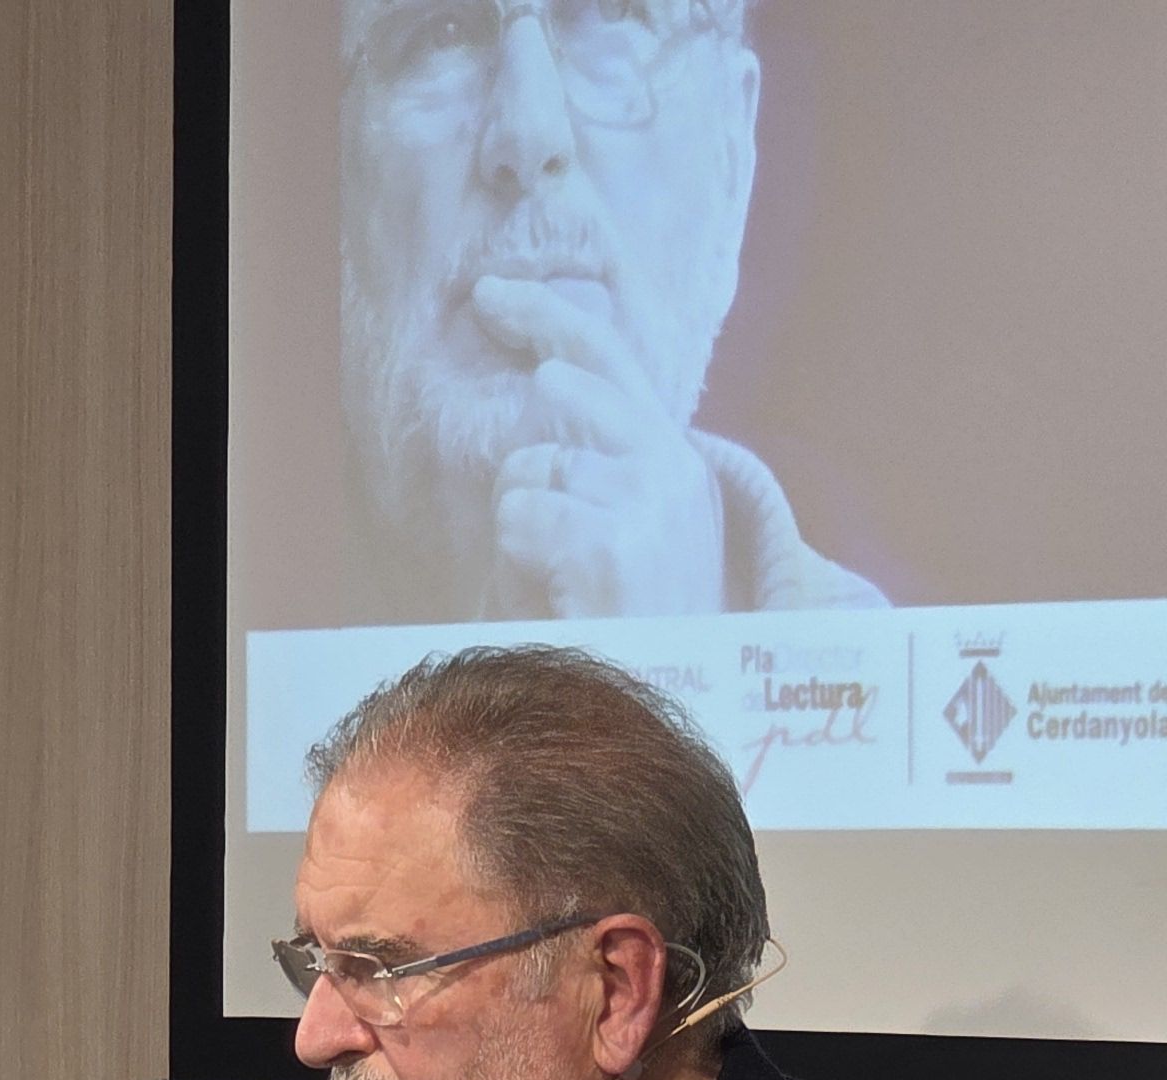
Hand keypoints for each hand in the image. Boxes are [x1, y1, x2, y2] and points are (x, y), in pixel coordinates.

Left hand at [472, 275, 728, 615]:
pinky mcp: (617, 542)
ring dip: (522, 518)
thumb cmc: (635, 629)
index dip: (550, 318)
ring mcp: (649, 502)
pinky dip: (521, 553)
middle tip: (489, 312)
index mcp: (677, 466)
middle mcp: (672, 470)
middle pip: (578, 377)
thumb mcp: (630, 535)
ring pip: (534, 466)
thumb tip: (551, 376)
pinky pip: (526, 513)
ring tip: (557, 572)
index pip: (615, 363)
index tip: (493, 292)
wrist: (677, 700)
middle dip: (532, 341)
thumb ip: (601, 464)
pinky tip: (555, 589)